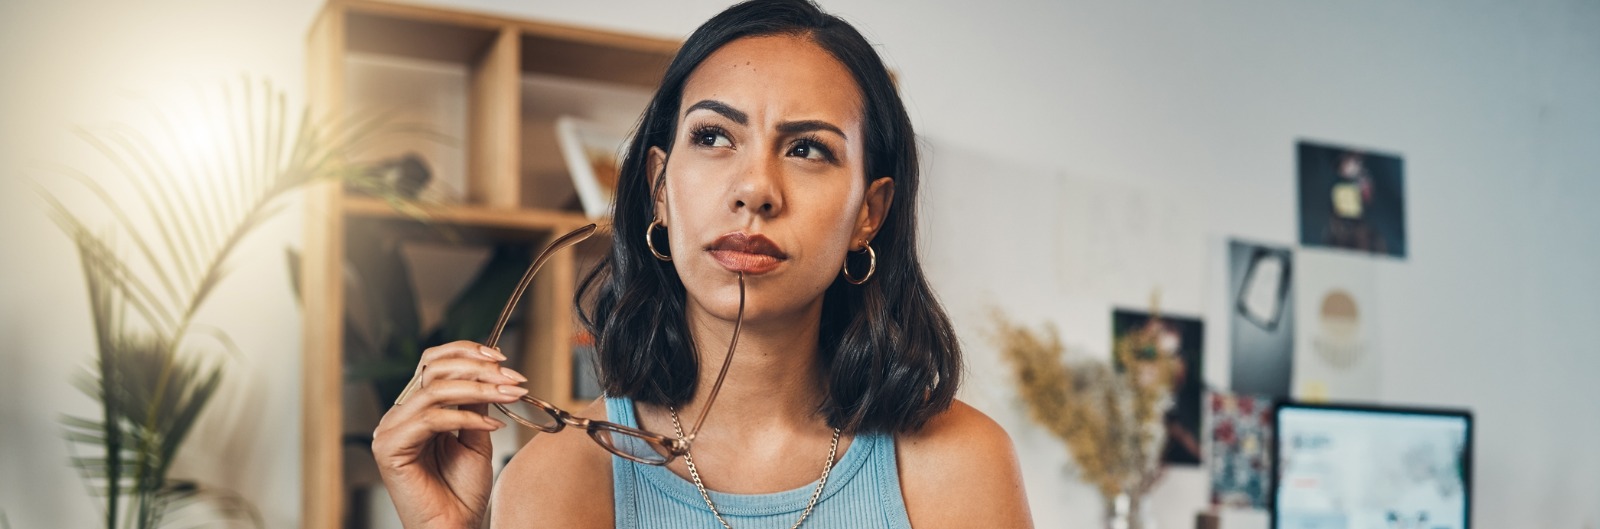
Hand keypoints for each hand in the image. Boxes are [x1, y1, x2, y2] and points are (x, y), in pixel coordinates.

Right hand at [372, 341, 529, 528]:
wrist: (455, 526)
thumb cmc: (462, 491)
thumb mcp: (476, 436)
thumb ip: (476, 404)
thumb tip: (490, 371)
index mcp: (416, 409)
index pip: (433, 362)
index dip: (467, 352)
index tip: (503, 359)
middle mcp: (400, 415)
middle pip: (433, 369)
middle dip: (479, 368)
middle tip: (512, 379)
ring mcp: (391, 430)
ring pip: (435, 390)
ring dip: (479, 389)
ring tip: (509, 396)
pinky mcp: (390, 448)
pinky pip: (431, 419)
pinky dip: (466, 418)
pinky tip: (492, 426)